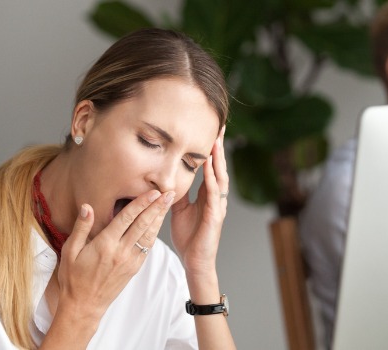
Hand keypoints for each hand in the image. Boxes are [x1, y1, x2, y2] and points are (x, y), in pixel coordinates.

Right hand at [56, 190, 173, 318]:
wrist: (84, 305)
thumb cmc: (73, 278)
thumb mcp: (70, 251)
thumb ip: (81, 228)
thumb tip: (88, 207)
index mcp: (105, 244)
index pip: (127, 218)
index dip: (141, 203)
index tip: (153, 192)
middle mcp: (120, 252)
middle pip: (143, 224)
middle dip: (157, 207)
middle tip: (169, 193)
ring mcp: (129, 261)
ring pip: (149, 236)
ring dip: (159, 218)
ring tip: (168, 204)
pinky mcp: (134, 269)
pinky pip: (147, 248)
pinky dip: (154, 233)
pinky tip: (158, 224)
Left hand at [170, 127, 227, 276]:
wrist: (194, 261)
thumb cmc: (188, 237)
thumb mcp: (178, 209)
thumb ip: (176, 192)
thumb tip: (166, 177)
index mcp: (207, 195)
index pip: (211, 167)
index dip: (211, 149)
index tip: (211, 130)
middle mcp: (215, 197)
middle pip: (219, 167)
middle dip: (219, 147)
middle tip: (220, 126)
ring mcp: (217, 206)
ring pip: (220, 177)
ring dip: (218, 160)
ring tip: (217, 142)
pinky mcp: (215, 216)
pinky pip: (214, 195)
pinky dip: (212, 180)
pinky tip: (210, 169)